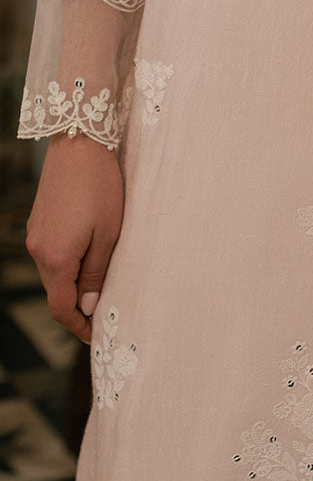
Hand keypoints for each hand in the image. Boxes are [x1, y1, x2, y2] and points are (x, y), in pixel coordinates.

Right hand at [25, 130, 123, 344]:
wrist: (79, 144)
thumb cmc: (101, 186)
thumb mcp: (108, 233)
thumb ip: (96, 273)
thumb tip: (86, 308)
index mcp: (56, 258)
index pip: (62, 308)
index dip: (77, 327)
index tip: (94, 336)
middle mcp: (38, 250)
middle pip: (55, 293)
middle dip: (76, 309)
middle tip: (101, 317)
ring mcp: (35, 235)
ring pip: (52, 274)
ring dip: (72, 286)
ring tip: (99, 289)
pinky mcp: (39, 222)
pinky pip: (50, 255)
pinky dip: (66, 266)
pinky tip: (87, 259)